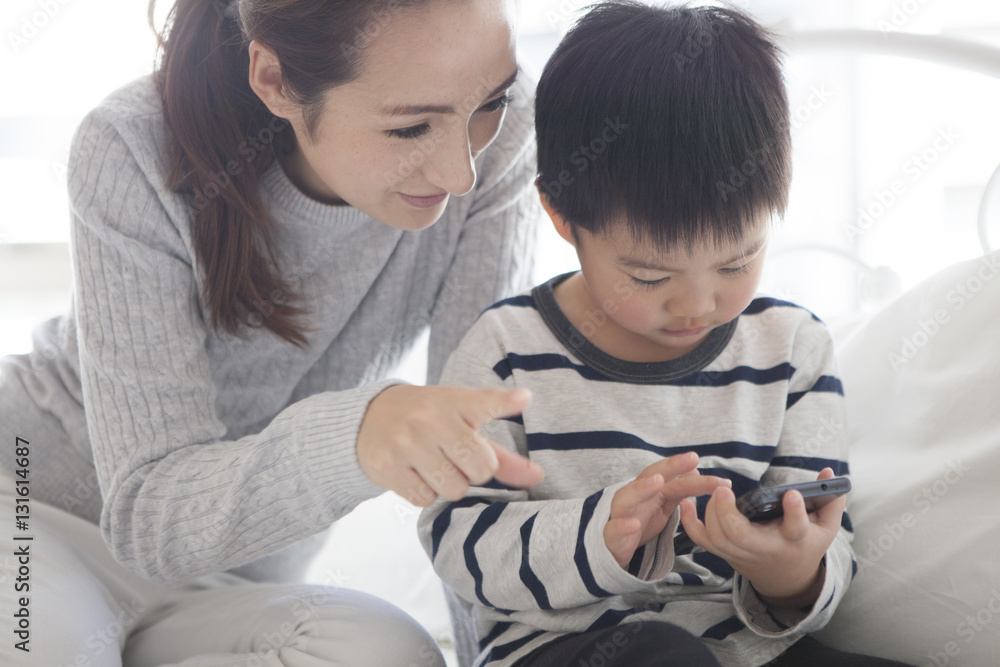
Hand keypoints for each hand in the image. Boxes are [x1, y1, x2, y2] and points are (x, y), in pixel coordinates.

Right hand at [357, 384, 543, 506]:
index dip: (506, 402)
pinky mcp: (386, 465)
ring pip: (453, 488)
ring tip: (435, 465)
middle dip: (476, 472)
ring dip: (449, 485)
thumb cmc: (429, 421)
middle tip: (459, 458)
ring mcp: (406, 441)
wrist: (368, 418)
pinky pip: (424, 499)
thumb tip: (537, 476)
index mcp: (454, 401)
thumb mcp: (462, 423)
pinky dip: (425, 493)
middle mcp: (430, 418)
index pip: (485, 402)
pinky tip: (415, 473)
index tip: (524, 398)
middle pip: (480, 467)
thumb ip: (500, 451)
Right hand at [604, 452, 731, 568]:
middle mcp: (633, 496)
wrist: (613, 546)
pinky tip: (634, 524)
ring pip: (627, 498)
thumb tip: (695, 471)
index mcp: (647, 489)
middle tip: (691, 458)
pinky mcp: (612, 535)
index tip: (701, 459)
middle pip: (649, 477)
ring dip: (642, 488)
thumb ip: (676, 489)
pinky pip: (615, 529)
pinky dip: (623, 526)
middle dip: (670, 467)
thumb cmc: (639, 520)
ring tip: (658, 481)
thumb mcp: (662, 505)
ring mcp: (620, 514)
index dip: (684, 467)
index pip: (668, 474)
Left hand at [679, 467, 844, 607]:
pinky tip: (685, 503)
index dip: (795, 512)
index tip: (790, 494)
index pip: (796, 529)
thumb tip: (827, 472)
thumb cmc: (806, 543)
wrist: (786, 577)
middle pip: (741, 536)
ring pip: (719, 538)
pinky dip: (689, 524)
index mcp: (794, 539)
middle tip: (722, 489)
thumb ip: (830, 499)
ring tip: (713, 489)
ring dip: (710, 513)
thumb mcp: (826, 526)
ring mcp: (742, 553)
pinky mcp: (726, 553)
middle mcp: (766, 548)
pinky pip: (702, 541)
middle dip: (728, 513)